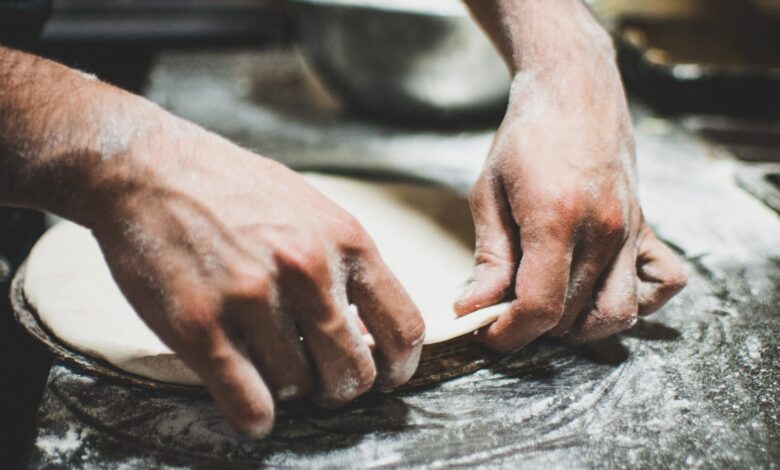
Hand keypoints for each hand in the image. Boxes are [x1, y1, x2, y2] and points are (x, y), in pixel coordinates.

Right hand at [0, 46, 422, 437]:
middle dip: (340, 387)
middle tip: (320, 379)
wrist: (149, 169)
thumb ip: (344, 265)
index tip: (386, 376)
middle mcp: (306, 270)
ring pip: (298, 388)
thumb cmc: (235, 190)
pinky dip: (255, 418)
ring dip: (288, 389)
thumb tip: (368, 329)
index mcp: (344, 240)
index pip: (403, 327)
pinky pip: (248, 403)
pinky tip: (253, 409)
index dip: (400, 366)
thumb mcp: (310, 210)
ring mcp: (252, 298)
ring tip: (268, 363)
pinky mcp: (200, 325)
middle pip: (354, 372)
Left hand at [454, 16, 685, 351]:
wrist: (575, 91)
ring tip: (545, 305)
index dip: (510, 333)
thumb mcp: (488, 192)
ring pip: (617, 313)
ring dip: (578, 325)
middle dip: (531, 328)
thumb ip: (489, 256)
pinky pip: (661, 284)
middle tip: (501, 310)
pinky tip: (597, 289)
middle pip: (572, 315)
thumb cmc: (525, 136)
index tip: (486, 332)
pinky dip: (635, 301)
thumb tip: (473, 307)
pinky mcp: (647, 227)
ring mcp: (631, 230)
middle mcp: (602, 230)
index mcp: (556, 217)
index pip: (540, 305)